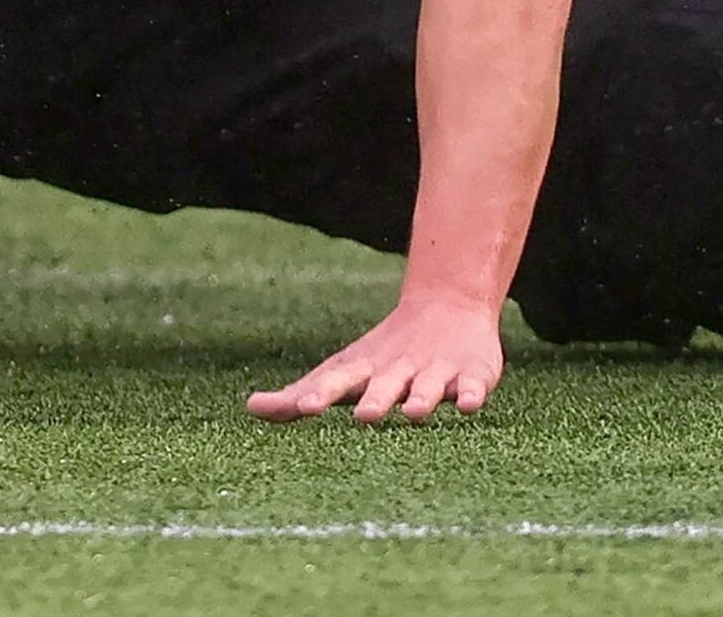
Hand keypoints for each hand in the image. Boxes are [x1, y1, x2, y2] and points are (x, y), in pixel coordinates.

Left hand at [246, 290, 504, 424]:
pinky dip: (472, 394)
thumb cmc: (383, 354)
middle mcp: (398, 370)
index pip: (338, 382)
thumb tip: (250, 407)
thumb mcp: (342, 372)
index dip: (322, 394)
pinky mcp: (471, 376)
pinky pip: (473, 386)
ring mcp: (436, 372)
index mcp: (365, 371)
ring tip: (414, 412)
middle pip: (384, 386)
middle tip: (364, 416)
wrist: (447, 306)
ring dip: (421, 398)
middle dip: (376, 400)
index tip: (304, 408)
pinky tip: (469, 404)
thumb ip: (299, 395)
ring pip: (428, 387)